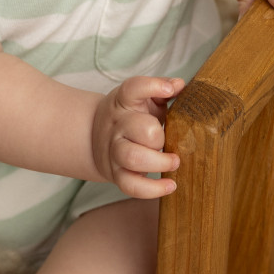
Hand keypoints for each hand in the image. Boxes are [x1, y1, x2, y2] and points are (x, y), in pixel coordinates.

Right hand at [91, 74, 183, 197]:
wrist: (94, 138)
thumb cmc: (130, 117)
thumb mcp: (142, 99)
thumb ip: (161, 91)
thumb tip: (180, 84)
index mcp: (124, 102)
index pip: (133, 88)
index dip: (152, 86)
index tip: (171, 90)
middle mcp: (118, 126)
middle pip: (137, 128)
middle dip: (159, 136)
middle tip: (171, 140)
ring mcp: (115, 151)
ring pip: (132, 158)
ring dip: (159, 162)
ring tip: (175, 162)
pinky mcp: (116, 174)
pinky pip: (131, 186)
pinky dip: (153, 189)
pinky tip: (171, 185)